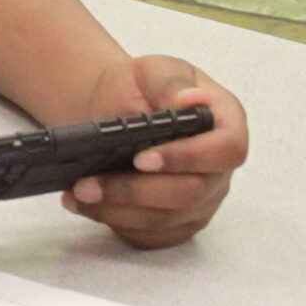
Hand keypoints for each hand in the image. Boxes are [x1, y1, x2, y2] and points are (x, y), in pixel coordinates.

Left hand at [57, 56, 246, 248]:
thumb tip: (187, 101)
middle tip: (89, 182)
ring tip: (78, 193)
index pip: (226, 150)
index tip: (142, 158)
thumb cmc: (142, 88)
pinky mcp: (176, 223)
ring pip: (164, 219)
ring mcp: (201, 201)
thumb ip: (171, 83)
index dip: (187, 158)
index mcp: (227, 125)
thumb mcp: (155, 70)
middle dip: (134, 191)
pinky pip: (150, 235)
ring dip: (116, 210)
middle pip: (190, 193)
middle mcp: (219, 170)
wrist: (117, 107)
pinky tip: (86, 205)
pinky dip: (115, 222)